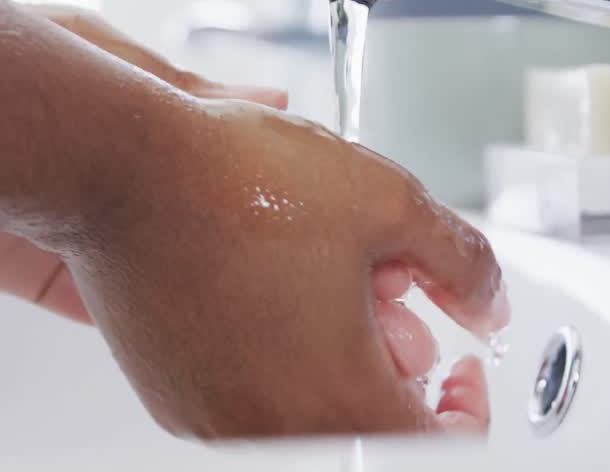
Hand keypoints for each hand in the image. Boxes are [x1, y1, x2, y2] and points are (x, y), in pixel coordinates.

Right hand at [0, 6, 502, 437]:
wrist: (125, 168)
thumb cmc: (239, 183)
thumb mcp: (389, 200)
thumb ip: (463, 263)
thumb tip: (485, 301)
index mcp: (337, 402)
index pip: (436, 442)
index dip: (465, 403)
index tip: (459, 366)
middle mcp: (270, 427)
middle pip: (365, 418)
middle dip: (392, 354)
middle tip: (382, 288)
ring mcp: (215, 416)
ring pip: (304, 403)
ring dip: (331, 349)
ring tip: (315, 268)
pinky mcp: (174, 392)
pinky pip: (247, 391)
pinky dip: (274, 353)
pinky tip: (265, 282)